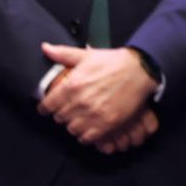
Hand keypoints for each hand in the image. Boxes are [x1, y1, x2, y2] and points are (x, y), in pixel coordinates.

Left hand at [37, 43, 156, 146]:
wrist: (141, 69)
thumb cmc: (114, 62)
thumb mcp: (87, 55)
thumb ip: (63, 54)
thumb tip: (45, 48)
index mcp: (72, 85)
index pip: (48, 105)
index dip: (48, 106)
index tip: (50, 107)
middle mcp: (80, 102)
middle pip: (60, 118)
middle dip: (63, 113)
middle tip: (71, 109)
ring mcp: (93, 114)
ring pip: (72, 129)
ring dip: (75, 124)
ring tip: (81, 118)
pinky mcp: (106, 124)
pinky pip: (87, 138)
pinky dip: (86, 134)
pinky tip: (90, 126)